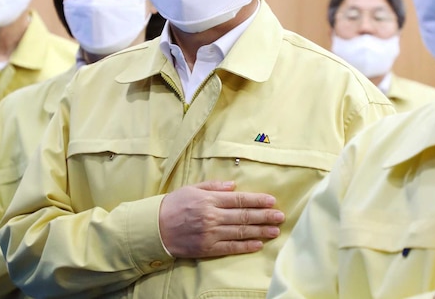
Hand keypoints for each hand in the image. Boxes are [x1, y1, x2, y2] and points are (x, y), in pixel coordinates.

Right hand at [158, 180, 284, 257]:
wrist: (154, 228)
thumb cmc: (173, 205)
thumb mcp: (191, 189)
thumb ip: (213, 186)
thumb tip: (233, 185)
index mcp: (209, 200)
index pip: (239, 200)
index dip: (257, 200)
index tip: (272, 201)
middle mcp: (212, 216)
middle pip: (244, 216)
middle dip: (264, 216)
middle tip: (280, 216)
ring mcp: (210, 234)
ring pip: (240, 232)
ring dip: (260, 231)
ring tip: (275, 230)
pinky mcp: (207, 248)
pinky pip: (230, 247)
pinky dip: (245, 246)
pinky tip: (258, 243)